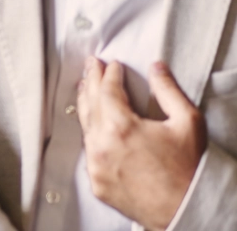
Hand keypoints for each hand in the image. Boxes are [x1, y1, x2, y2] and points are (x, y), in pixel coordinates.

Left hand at [78, 58, 205, 229]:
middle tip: (92, 66)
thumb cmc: (189, 170)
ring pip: (85, 129)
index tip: (112, 64)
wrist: (186, 209)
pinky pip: (90, 153)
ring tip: (86, 90)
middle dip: (91, 82)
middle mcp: (102, 146)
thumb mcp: (187, 123)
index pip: (107, 91)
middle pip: (90, 105)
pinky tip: (93, 126)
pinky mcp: (96, 183)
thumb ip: (168, 91)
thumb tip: (156, 68)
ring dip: (87, 107)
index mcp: (121, 128)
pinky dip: (91, 136)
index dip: (109, 75)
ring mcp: (96, 166)